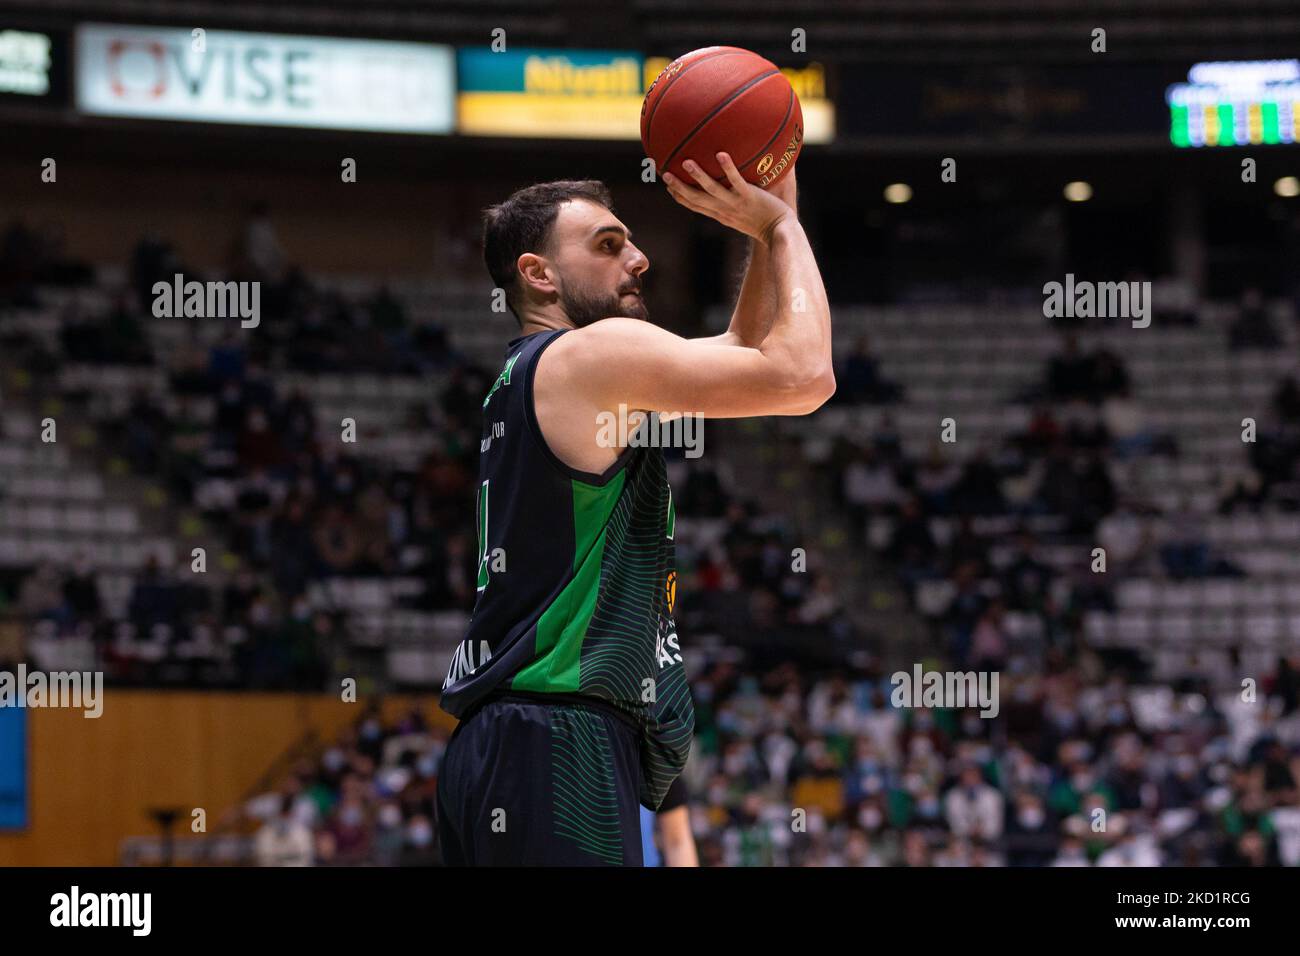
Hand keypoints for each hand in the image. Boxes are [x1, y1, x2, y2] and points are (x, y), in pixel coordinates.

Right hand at [662, 152, 792, 244]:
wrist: (780, 232)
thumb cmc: (765, 223)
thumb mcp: (744, 215)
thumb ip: (735, 202)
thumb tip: (732, 186)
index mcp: (720, 214)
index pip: (695, 206)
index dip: (680, 197)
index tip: (668, 187)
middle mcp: (724, 210)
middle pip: (696, 198)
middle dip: (679, 187)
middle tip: (664, 174)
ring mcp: (735, 203)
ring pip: (711, 190)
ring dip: (697, 176)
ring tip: (686, 162)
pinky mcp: (749, 197)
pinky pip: (736, 181)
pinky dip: (728, 168)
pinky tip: (721, 154)